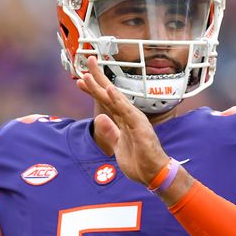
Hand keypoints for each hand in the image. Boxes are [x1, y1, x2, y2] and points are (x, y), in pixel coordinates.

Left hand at [76, 56, 169, 184]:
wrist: (154, 174)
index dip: (94, 88)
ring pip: (115, 99)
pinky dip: (119, 100)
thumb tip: (99, 119)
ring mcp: (135, 120)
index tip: (81, 78)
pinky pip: (127, 111)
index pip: (106, 100)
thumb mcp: (118, 145)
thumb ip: (110, 132)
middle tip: (87, 61)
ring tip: (89, 73)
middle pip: (110, 93)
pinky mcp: (140, 127)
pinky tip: (110, 89)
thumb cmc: (139, 161)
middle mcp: (129, 116)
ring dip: (102, 86)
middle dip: (97, 77)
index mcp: (123, 120)